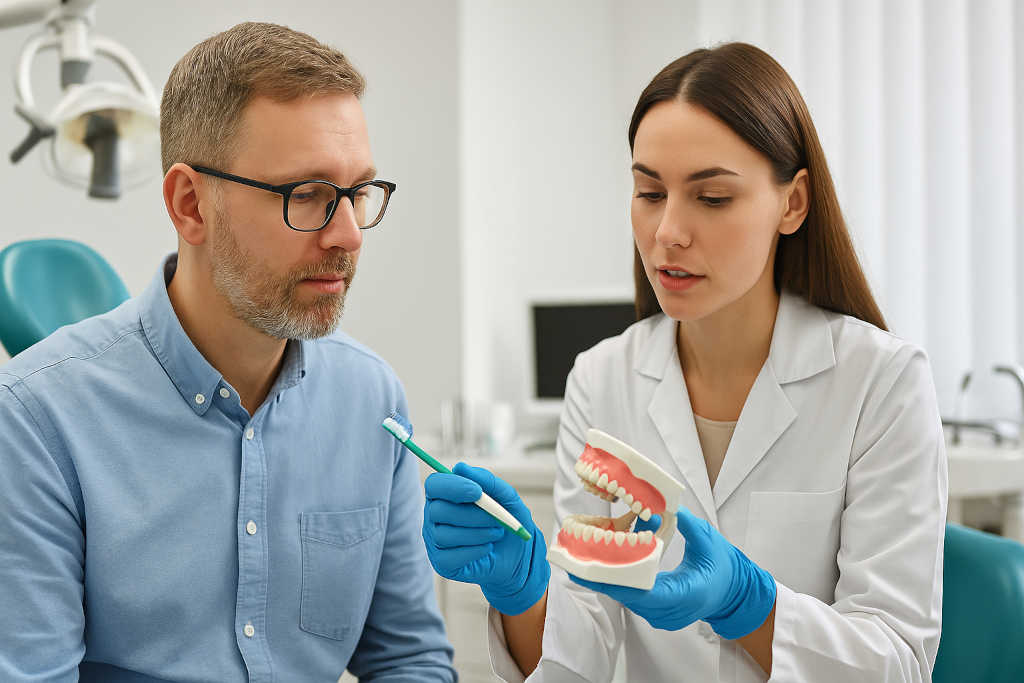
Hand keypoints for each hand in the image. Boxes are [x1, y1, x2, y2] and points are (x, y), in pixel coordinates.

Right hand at [423, 463, 549, 614]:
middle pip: (438, 510)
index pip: (434, 484)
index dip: (453, 486)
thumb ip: (486, 480)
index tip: (477, 492)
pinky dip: (475, 551)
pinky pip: (451, 556)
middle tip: (496, 519)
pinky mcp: (442, 563)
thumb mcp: (506, 497)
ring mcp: (435, 540)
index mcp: (446, 494)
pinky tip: (487, 548)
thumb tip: (460, 467)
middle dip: (472, 514)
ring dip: (477, 534)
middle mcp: (435, 516)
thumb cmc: (507, 519)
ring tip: (496, 533)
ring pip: (445, 535)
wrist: (519, 554)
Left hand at [569, 506, 775, 638]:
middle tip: (573, 561)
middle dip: (600, 579)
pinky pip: (632, 599)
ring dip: (605, 581)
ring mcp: (663, 616)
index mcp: (685, 594)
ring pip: (627, 599)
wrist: (736, 594)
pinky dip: (616, 584)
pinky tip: (599, 569)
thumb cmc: (725, 568)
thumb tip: (662, 505)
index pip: (645, 592)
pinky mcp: (658, 613)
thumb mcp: (709, 541)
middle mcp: (671, 611)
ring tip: (579, 562)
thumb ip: (686, 524)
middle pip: (628, 597)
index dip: (617, 582)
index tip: (593, 570)